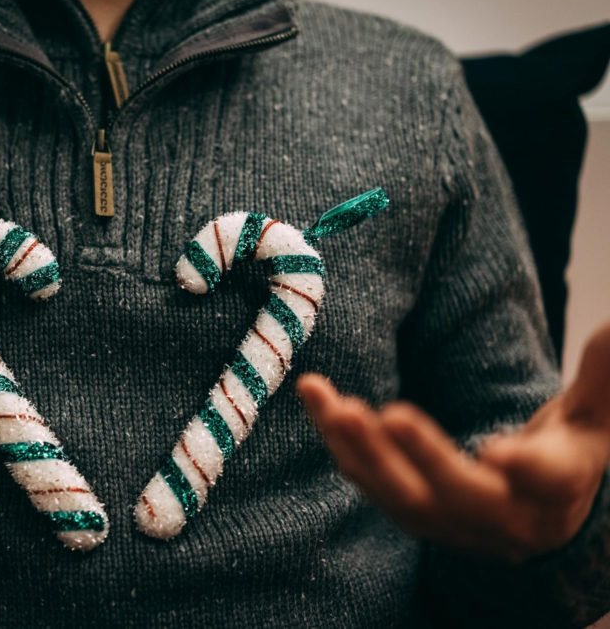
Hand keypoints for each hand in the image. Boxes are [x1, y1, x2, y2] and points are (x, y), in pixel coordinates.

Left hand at [296, 321, 609, 562]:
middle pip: (460, 495)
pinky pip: (370, 484)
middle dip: (422, 457)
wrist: (534, 517)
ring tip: (330, 404)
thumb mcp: (594, 420)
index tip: (501, 452)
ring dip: (362, 450)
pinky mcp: (410, 515)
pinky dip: (342, 446)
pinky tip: (320, 403)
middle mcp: (502, 518)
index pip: (548, 481)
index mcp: (556, 489)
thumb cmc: (566, 453)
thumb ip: (604, 377)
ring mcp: (450, 524)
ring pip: (400, 495)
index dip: (527, 469)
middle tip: (388, 414)